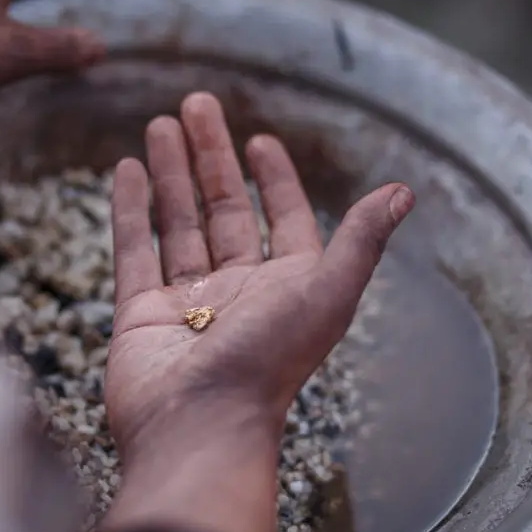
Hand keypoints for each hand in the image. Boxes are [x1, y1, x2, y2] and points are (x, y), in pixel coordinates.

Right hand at [100, 92, 413, 531]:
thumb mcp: (327, 293)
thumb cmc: (267, 364)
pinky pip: (135, 251)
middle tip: (195, 104)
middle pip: (223, 209)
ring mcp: (186, 302)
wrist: (199, 428)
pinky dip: (131, 210)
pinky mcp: (140, 313)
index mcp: (287, 287)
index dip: (275, 179)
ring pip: (178, 223)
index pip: (283, 219)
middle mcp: (239, 291)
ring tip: (159, 124)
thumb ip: (360, 241)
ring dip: (171, 173)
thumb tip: (403, 192)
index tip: (260, 141)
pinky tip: (128, 171)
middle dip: (210, 156)